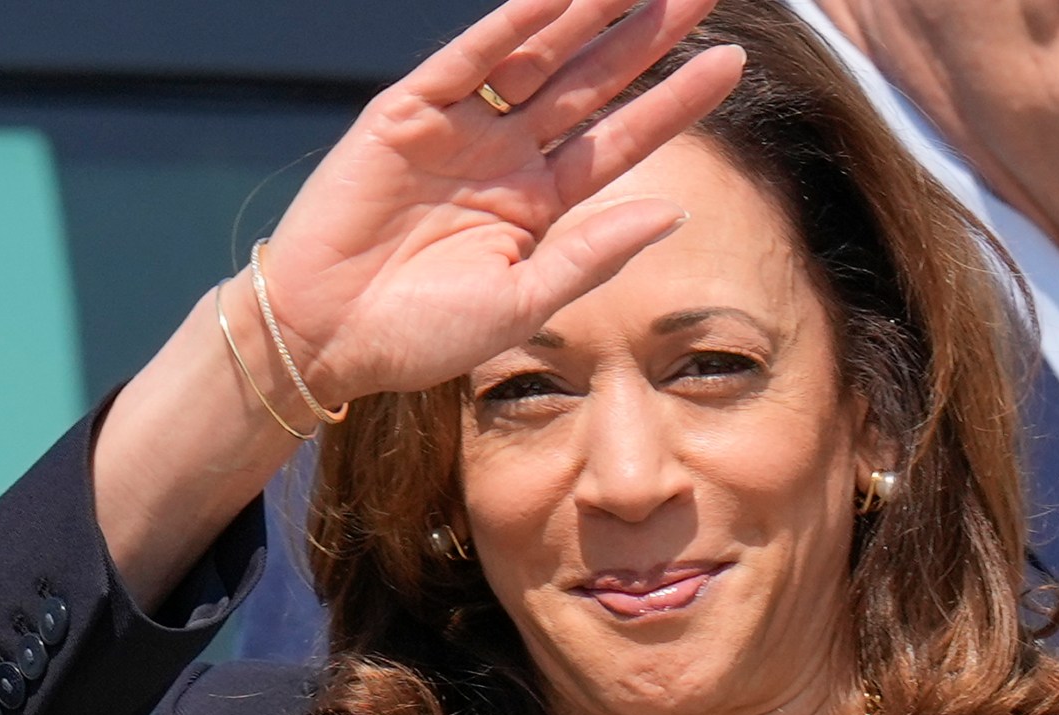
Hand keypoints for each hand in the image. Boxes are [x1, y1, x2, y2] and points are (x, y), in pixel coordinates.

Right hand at [250, 0, 744, 402]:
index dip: (676, 101)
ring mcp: (459, 130)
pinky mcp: (406, 114)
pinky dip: (509, 24)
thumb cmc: (419, 335)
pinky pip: (467, 60)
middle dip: (646, 36)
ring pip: (536, 57)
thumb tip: (673, 211)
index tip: (733, 64)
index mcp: (538, 205)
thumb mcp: (522, 304)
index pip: (621, 140)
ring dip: (586, 14)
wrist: (324, 339)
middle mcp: (505, 157)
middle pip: (591, 82)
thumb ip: (593, 254)